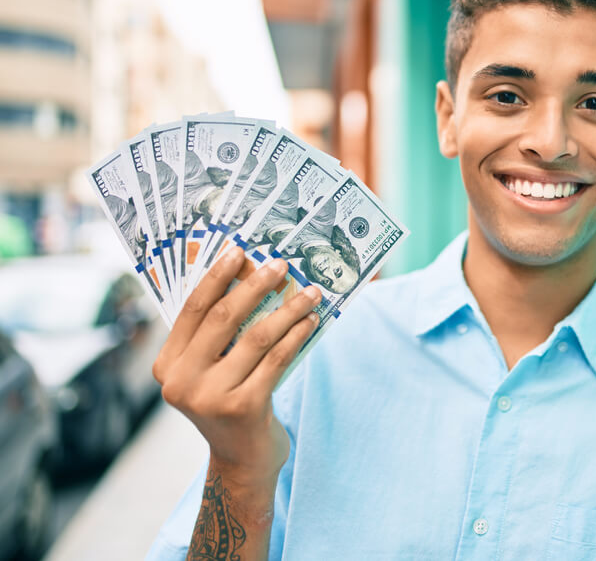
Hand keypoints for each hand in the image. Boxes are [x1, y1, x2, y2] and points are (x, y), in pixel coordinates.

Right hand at [153, 247, 320, 484]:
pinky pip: (276, 359)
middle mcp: (181, 382)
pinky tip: (312, 321)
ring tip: (310, 292)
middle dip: (255, 285)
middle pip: (223, 318)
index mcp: (166, 366)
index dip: (216, 276)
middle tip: (280, 264)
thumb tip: (250, 276)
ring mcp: (210, 397)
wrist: (242, 462)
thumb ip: (218, 335)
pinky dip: (297, 335)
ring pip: (256, 337)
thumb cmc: (230, 403)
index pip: (192, 309)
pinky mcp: (243, 408)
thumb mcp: (212, 371)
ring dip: (287, 309)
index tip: (239, 251)